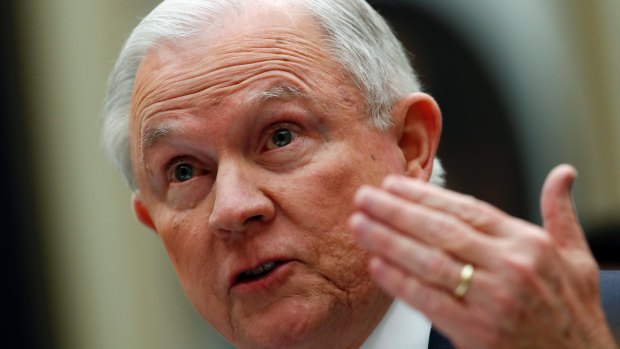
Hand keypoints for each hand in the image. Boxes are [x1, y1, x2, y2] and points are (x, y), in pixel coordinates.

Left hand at [349, 165, 616, 348]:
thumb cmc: (572, 313)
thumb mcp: (577, 259)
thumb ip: (561, 214)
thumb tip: (562, 174)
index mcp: (527, 243)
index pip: (466, 209)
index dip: (425, 195)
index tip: (394, 183)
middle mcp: (510, 266)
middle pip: (440, 230)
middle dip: (396, 211)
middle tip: (364, 197)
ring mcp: (492, 299)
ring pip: (429, 261)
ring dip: (388, 241)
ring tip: (359, 225)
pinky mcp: (476, 331)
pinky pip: (428, 300)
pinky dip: (400, 282)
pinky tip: (376, 266)